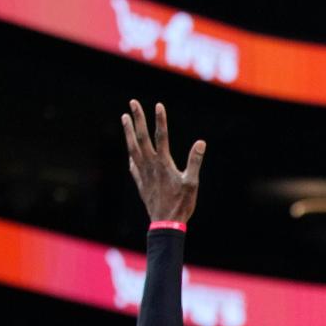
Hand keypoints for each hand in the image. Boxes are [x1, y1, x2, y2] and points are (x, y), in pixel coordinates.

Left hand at [123, 100, 205, 223]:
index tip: (158, 105)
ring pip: (132, 148)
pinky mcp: (140, 182)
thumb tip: (201, 143)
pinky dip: (130, 154)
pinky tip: (130, 151)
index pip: (162, 136)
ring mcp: (142, 173)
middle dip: (138, 118)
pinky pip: (132, 164)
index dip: (160, 120)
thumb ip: (194, 161)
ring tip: (124, 118)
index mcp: (163, 163)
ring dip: (128, 132)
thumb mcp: (192, 182)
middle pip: (142, 137)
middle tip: (133, 102)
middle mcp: (150, 165)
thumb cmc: (181, 204)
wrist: (165, 223)